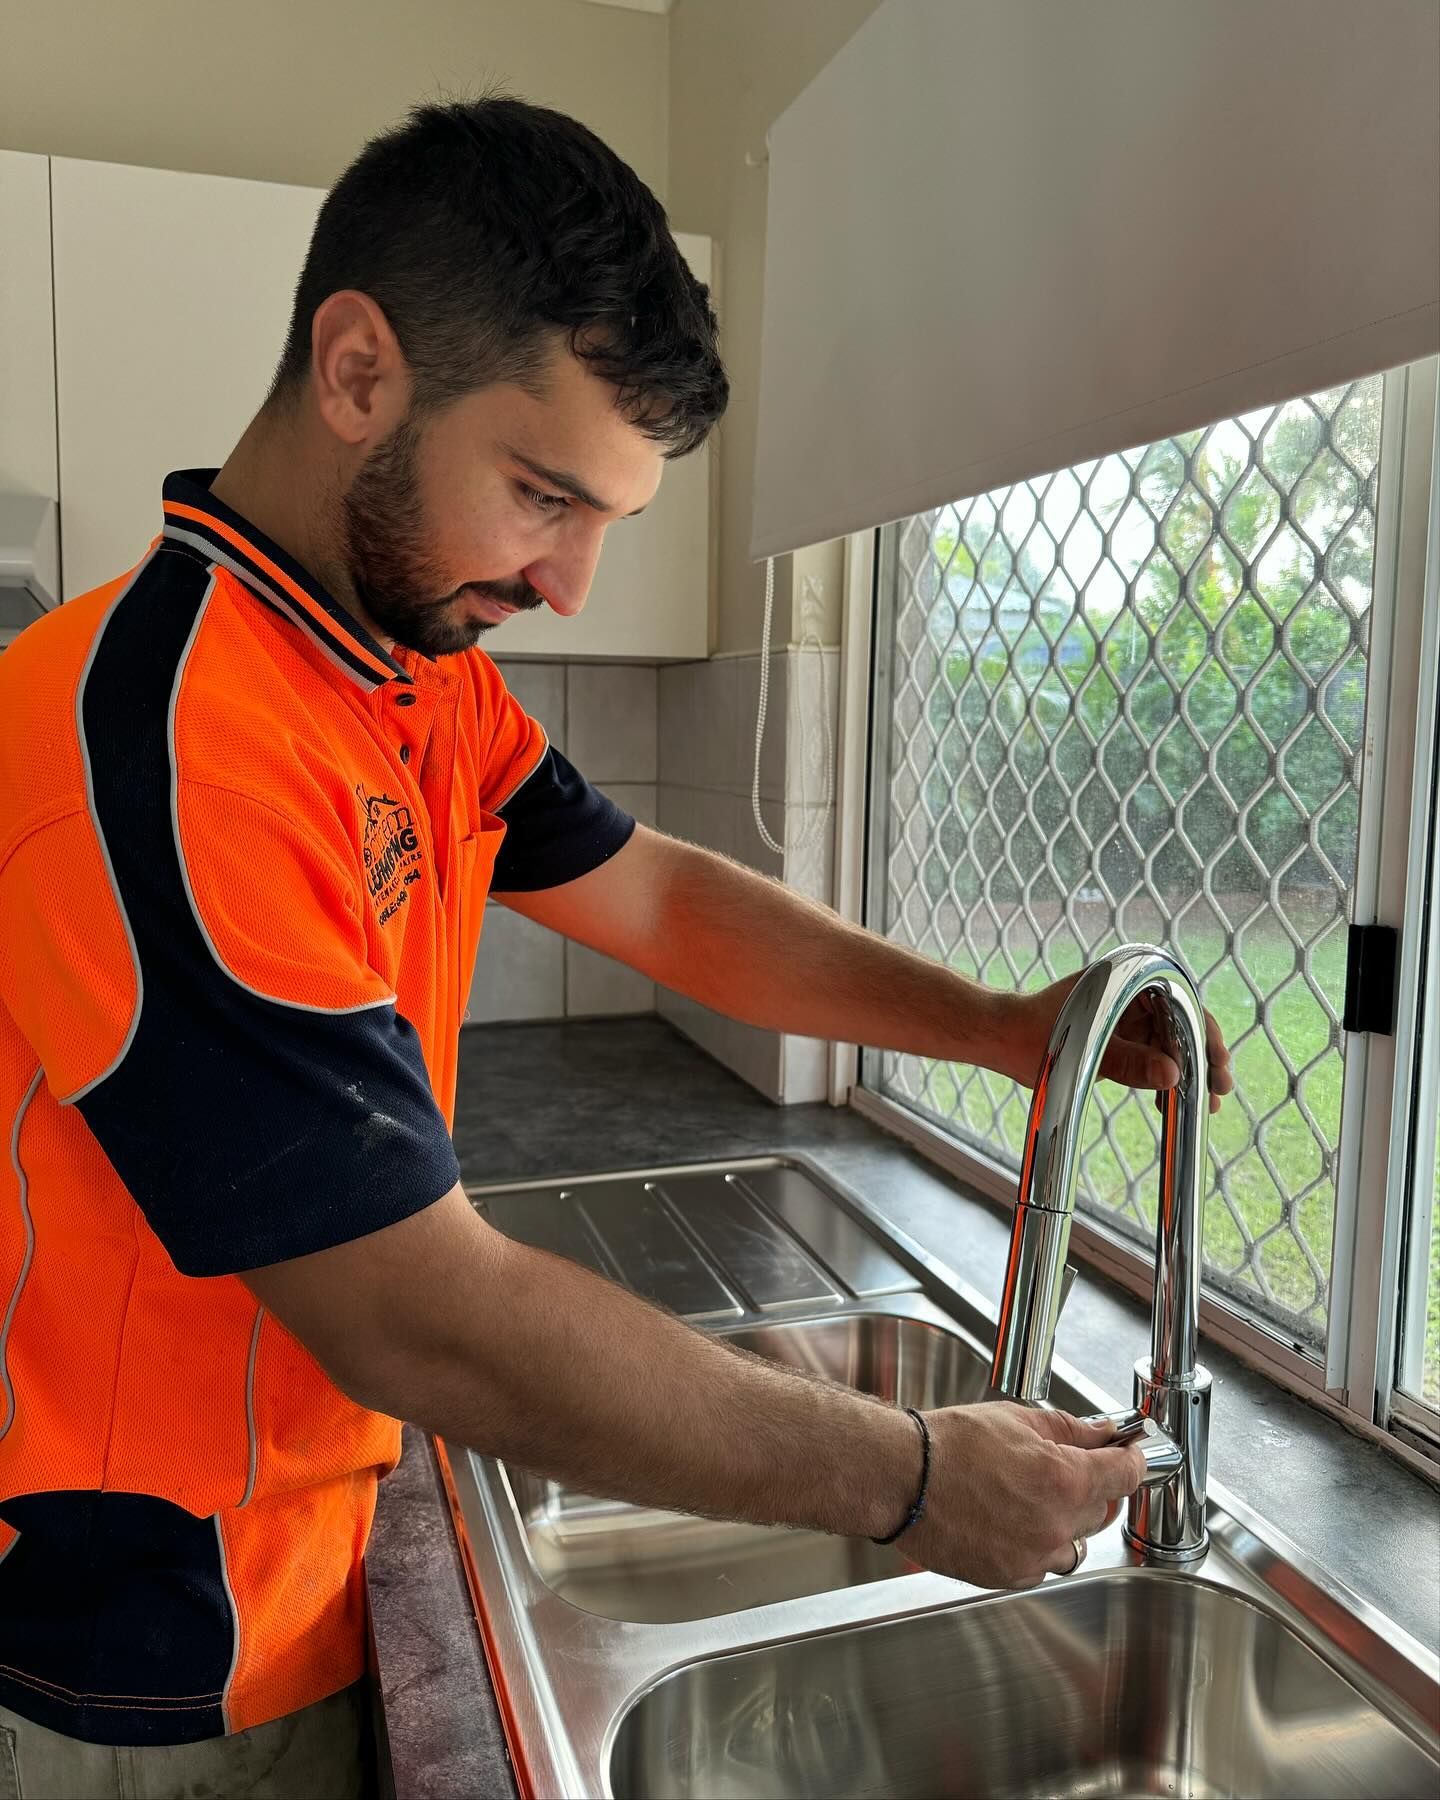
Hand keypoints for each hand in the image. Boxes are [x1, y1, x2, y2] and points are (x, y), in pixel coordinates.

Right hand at [900, 1403, 1144, 1589]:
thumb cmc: (949, 1444)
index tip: (1132, 1454)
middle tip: (1075, 1467)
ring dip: (1068, 1522)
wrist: (901, 1478)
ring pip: (1075, 1545)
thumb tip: (1102, 1433)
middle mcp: (1056, 1525)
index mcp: (1065, 1480)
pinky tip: (1013, 1520)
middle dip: (1096, 1486)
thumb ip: (1069, 1429)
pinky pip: (1042, 1565)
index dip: (1133, 1460)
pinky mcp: (1009, 1575)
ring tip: (1037, 1497)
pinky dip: (1037, 1545)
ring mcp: (1033, 1556)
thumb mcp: (1016, 1419)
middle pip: (1103, 1510)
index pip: (1125, 1475)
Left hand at [1002, 974, 1233, 1115]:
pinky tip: (1174, 1107)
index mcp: (1128, 979)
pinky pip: (1153, 1061)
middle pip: (1182, 1025)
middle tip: (1220, 1090)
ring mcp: (1128, 1020)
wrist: (1001, 1038)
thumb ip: (1128, 1062)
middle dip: (1203, 1058)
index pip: (1181, 1002)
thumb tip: (1173, 1076)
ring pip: (1172, 1046)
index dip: (1204, 1032)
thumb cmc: (1033, 1031)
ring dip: (1190, 1074)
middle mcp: (1133, 996)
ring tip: (1208, 1108)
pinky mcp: (1121, 1043)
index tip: (1217, 1061)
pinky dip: (1165, 1082)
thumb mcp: (1084, 1048)